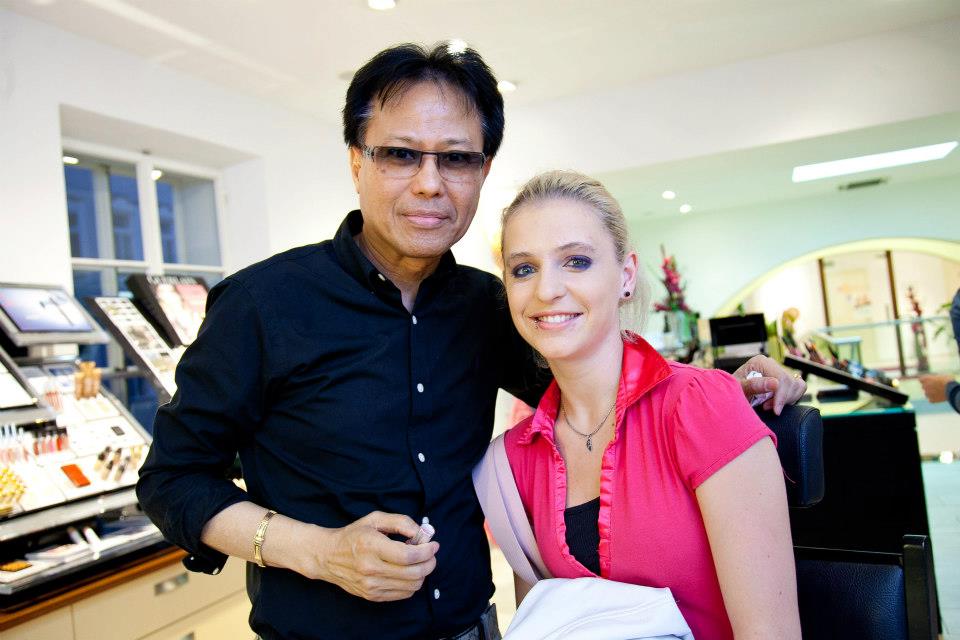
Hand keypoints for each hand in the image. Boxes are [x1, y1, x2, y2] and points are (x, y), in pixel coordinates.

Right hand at [309, 511, 438, 601]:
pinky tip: (407, 571)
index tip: (433, 545)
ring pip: (411, 586)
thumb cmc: (353, 535)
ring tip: (416, 561)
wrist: (327, 556)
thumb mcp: (375, 519)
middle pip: (413, 573)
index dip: (426, 551)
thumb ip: (400, 522)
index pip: (408, 555)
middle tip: (430, 553)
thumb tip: (420, 532)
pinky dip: (412, 583)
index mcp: (371, 546)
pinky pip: (403, 594)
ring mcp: (371, 585)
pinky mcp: (372, 596)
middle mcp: (370, 569)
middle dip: (429, 563)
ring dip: (422, 573)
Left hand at [733, 355, 805, 414]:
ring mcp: (778, 371)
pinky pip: (799, 387)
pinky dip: (792, 398)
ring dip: (787, 399)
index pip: (781, 378)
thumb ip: (754, 386)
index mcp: (761, 362)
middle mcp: (771, 364)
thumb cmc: (731, 391)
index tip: (775, 411)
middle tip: (766, 407)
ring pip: (797, 386)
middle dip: (781, 399)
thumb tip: (775, 383)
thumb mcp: (738, 389)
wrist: (730, 395)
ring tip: (769, 405)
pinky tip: (777, 403)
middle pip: (791, 383)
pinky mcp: (783, 380)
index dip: (781, 396)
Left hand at [919, 374, 953, 402]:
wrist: (952, 389)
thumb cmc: (947, 381)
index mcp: (925, 379)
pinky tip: (940, 397)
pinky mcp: (931, 400)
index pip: (921, 379)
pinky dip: (934, 399)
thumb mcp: (941, 376)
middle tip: (936, 387)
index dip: (925, 380)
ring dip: (931, 393)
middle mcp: (924, 386)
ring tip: (939, 392)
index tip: (928, 381)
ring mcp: (927, 393)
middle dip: (929, 386)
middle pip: (924, 386)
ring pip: (927, 393)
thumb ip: (935, 378)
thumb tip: (936, 379)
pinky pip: (931, 400)